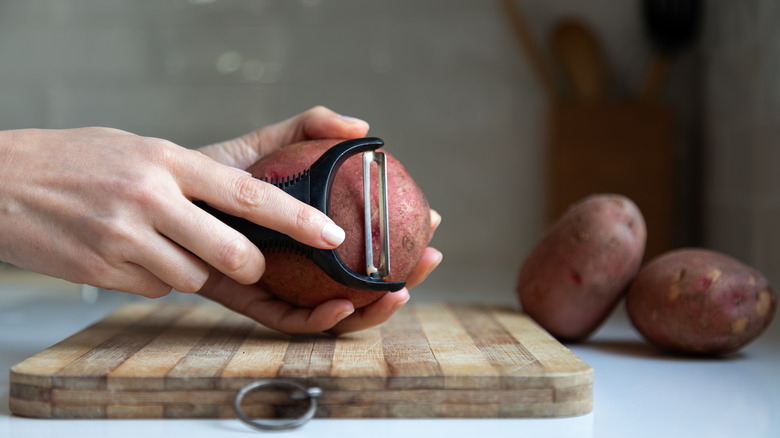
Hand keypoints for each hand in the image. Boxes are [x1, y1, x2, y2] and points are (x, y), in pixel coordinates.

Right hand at [0, 111, 357, 296]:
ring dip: (192, 269)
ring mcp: (125, 239)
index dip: (297, 218)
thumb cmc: (89, 160)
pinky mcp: (104, 273)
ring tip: (158, 237)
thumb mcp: (153, 147)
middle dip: (251, 266)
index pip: (249, 193)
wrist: (3, 179)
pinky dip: (156, 277)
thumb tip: (279, 184)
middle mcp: (152, 197)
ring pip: (195, 279)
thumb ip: (215, 169)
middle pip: (235, 254)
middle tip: (244, 258)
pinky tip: (129, 250)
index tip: (332, 235)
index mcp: (171, 160)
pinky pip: (158, 289)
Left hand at [196, 106, 442, 334]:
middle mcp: (303, 263)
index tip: (434, 220)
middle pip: (363, 280)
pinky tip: (344, 305)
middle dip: (404, 277)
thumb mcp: (265, 144)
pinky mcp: (250, 303)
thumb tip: (362, 127)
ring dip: (374, 309)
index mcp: (313, 234)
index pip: (369, 242)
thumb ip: (309, 129)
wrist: (158, 195)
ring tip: (397, 292)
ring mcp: (281, 286)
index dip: (406, 234)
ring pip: (337, 308)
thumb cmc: (212, 173)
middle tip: (429, 260)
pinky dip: (321, 319)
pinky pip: (290, 320)